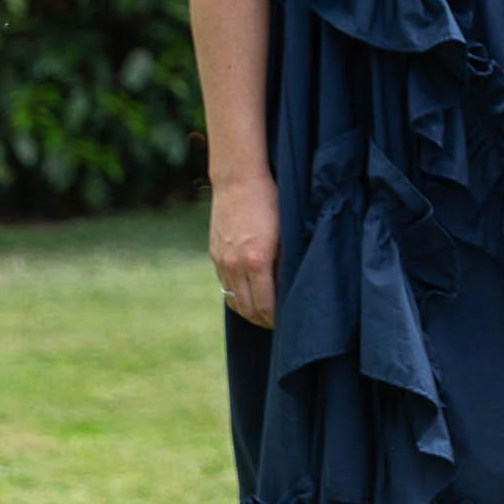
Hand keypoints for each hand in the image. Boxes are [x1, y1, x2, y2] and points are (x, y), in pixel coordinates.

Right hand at [210, 171, 279, 328]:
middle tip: (276, 324)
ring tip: (262, 313)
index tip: (287, 322)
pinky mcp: (214, 255)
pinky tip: (247, 294)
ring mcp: (221, 261)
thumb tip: (289, 286)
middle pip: (247, 308)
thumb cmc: (269, 200)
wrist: (238, 179)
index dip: (276, 318)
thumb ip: (285, 261)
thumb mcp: (285, 232)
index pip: (265, 304)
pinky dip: (236, 294)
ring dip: (247, 311)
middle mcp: (235, 265)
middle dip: (262, 320)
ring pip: (233, 299)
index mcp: (257, 260)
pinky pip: (224, 284)